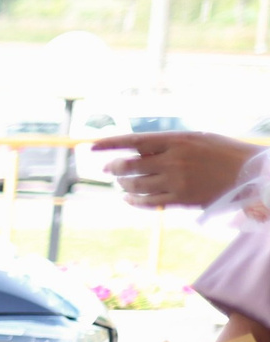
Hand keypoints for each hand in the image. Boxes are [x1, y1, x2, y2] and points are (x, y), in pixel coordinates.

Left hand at [94, 131, 260, 209]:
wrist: (250, 173)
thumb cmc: (223, 153)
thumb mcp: (196, 139)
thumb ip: (167, 145)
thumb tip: (137, 150)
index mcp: (176, 139)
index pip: (133, 141)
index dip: (109, 144)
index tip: (90, 147)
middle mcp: (173, 159)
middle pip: (129, 165)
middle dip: (114, 167)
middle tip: (108, 168)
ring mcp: (176, 180)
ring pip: (135, 185)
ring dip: (123, 184)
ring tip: (121, 183)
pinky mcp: (180, 198)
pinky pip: (148, 202)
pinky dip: (134, 200)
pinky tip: (128, 199)